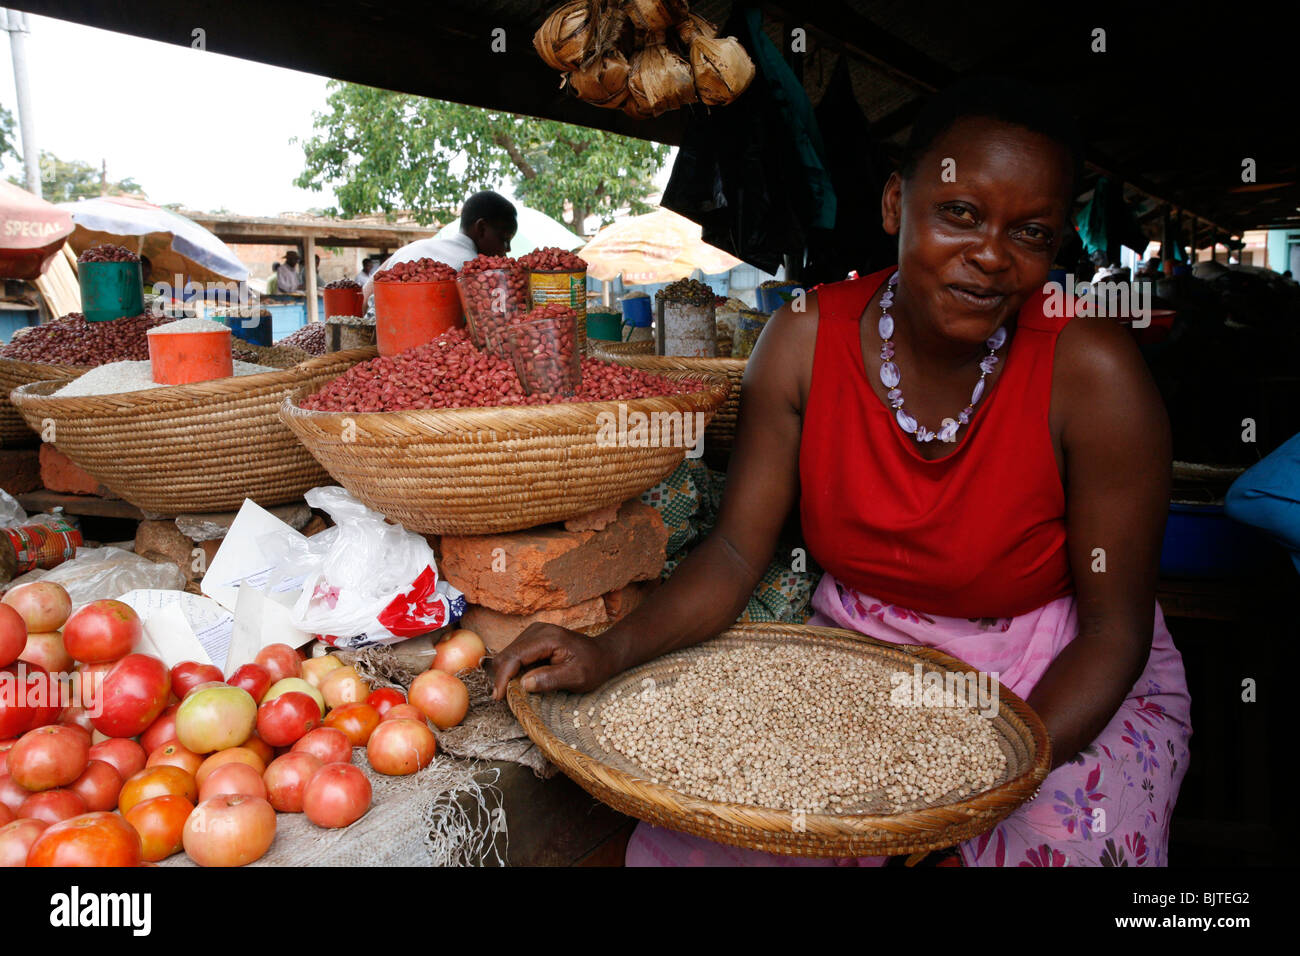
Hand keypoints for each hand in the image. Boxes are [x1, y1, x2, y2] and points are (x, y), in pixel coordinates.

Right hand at [489, 623, 615, 699]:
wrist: (603, 654)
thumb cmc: (593, 666)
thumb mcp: (577, 677)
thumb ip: (551, 679)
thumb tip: (524, 684)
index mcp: (548, 637)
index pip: (515, 656)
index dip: (503, 677)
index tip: (498, 697)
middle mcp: (537, 630)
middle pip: (507, 654)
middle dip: (501, 677)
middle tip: (503, 698)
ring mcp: (534, 632)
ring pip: (508, 654)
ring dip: (505, 673)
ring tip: (511, 692)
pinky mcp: (532, 638)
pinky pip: (515, 654)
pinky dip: (512, 669)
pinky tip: (519, 682)